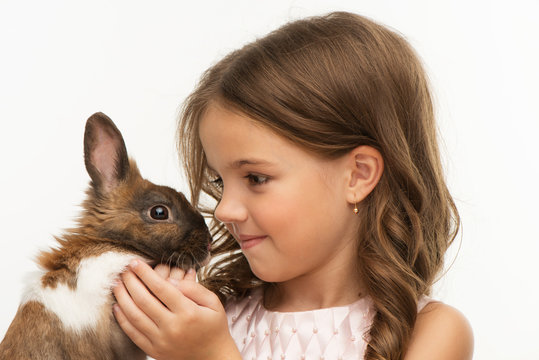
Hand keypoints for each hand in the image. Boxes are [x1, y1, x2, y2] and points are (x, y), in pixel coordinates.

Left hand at [112, 260, 240, 359]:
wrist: (212, 357)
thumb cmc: (213, 325)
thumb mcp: (213, 302)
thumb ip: (194, 288)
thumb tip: (171, 279)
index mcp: (188, 312)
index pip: (161, 288)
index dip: (146, 274)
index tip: (136, 262)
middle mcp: (172, 327)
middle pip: (144, 300)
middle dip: (131, 282)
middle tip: (123, 270)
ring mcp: (161, 341)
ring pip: (134, 316)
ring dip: (122, 298)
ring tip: (116, 284)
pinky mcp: (154, 351)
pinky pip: (133, 334)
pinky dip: (122, 319)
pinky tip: (118, 306)